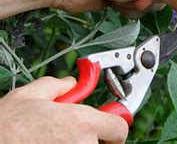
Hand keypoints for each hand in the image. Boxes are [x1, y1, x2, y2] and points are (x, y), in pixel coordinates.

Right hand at [0, 77, 127, 143]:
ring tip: (54, 141)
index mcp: (81, 123)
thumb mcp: (30, 95)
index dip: (115, 126)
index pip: (119, 129)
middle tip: (73, 134)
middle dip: (94, 139)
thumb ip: (58, 86)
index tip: (109, 127)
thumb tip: (71, 84)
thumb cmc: (4, 125)